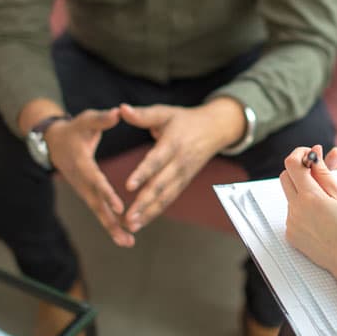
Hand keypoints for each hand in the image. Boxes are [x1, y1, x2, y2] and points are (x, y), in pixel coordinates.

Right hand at [46, 108, 133, 246]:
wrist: (54, 143)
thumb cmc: (75, 129)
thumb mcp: (86, 120)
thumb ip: (102, 119)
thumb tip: (118, 112)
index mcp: (82, 163)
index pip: (96, 180)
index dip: (106, 193)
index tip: (119, 207)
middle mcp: (82, 181)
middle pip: (96, 204)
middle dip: (111, 221)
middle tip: (127, 236)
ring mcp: (83, 190)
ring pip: (98, 212)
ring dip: (112, 228)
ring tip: (128, 243)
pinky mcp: (87, 194)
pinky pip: (99, 211)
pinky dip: (110, 225)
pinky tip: (124, 237)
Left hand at [119, 98, 244, 230]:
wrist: (215, 129)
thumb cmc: (185, 119)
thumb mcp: (165, 112)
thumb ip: (143, 115)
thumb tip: (121, 109)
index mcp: (173, 143)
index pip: (156, 160)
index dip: (143, 173)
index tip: (128, 186)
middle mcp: (180, 162)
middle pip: (161, 185)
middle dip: (144, 202)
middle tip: (128, 218)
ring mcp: (183, 175)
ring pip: (165, 197)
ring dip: (149, 213)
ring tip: (131, 226)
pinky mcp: (184, 182)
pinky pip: (169, 199)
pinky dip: (155, 211)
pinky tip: (141, 222)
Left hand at [281, 145, 336, 280]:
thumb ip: (324, 174)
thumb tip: (313, 155)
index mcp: (309, 197)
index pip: (292, 164)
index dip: (300, 154)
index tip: (310, 154)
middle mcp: (295, 210)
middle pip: (285, 177)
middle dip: (299, 170)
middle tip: (317, 171)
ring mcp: (291, 223)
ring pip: (290, 196)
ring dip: (303, 190)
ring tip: (326, 200)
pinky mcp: (291, 235)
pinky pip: (292, 213)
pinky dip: (303, 208)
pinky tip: (321, 216)